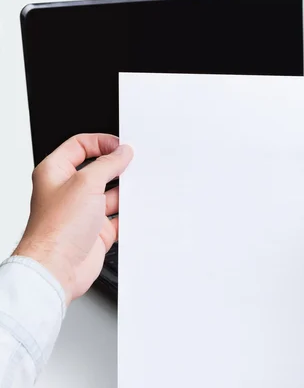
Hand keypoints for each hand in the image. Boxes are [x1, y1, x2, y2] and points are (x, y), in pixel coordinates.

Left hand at [14, 134, 132, 304]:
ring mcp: (84, 211)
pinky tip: (139, 208)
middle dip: (118, 167)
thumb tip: (122, 152)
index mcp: (55, 172)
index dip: (101, 143)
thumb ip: (107, 164)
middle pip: (99, 169)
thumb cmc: (57, 229)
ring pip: (112, 193)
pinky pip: (119, 216)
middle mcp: (69, 191)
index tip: (122, 146)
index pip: (80, 146)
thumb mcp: (85, 183)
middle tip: (136, 164)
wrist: (58, 268)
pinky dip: (130, 213)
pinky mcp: (98, 230)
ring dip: (126, 191)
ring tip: (140, 186)